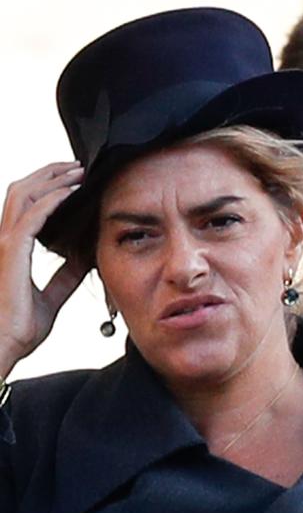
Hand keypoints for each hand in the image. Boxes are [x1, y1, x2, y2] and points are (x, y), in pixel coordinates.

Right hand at [0, 161, 86, 375]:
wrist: (7, 344)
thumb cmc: (20, 325)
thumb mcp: (53, 296)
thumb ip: (66, 276)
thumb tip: (85, 259)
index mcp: (12, 248)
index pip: (25, 204)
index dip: (46, 186)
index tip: (73, 180)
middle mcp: (4, 239)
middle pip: (21, 190)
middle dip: (49, 173)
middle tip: (77, 167)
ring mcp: (5, 243)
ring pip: (23, 194)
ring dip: (52, 179)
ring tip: (77, 172)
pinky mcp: (12, 251)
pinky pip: (32, 215)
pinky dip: (52, 199)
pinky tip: (70, 192)